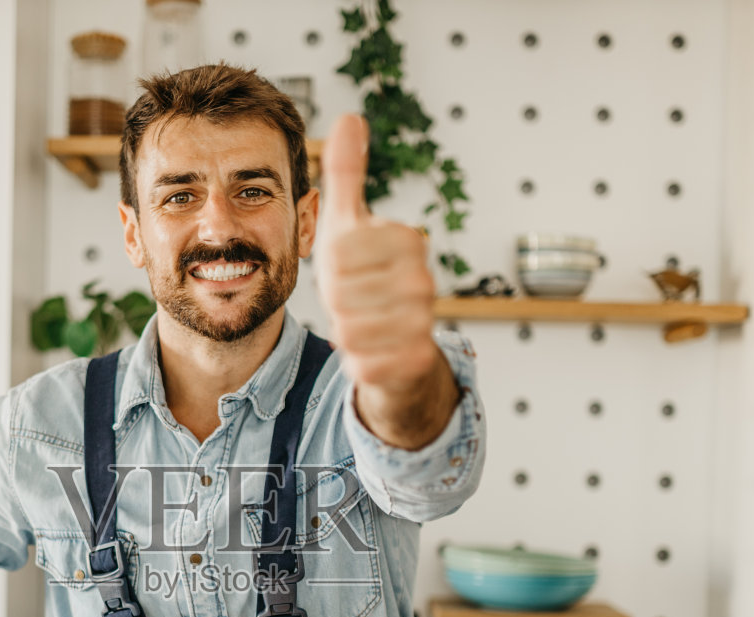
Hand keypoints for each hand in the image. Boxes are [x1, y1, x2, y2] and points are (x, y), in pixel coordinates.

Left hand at [314, 113, 441, 392]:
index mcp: (406, 238)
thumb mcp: (347, 222)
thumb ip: (347, 172)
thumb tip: (350, 116)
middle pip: (339, 294)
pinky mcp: (416, 360)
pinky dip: (356, 360)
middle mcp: (423, 278)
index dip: (330, 269)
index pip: (337, 256)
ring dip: (344, 330)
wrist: (396, 340)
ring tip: (362, 321)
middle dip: (335, 302)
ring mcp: (424, 320)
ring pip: (348, 330)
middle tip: (353, 300)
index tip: (347, 269)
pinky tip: (372, 349)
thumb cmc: (363, 275)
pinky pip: (362, 363)